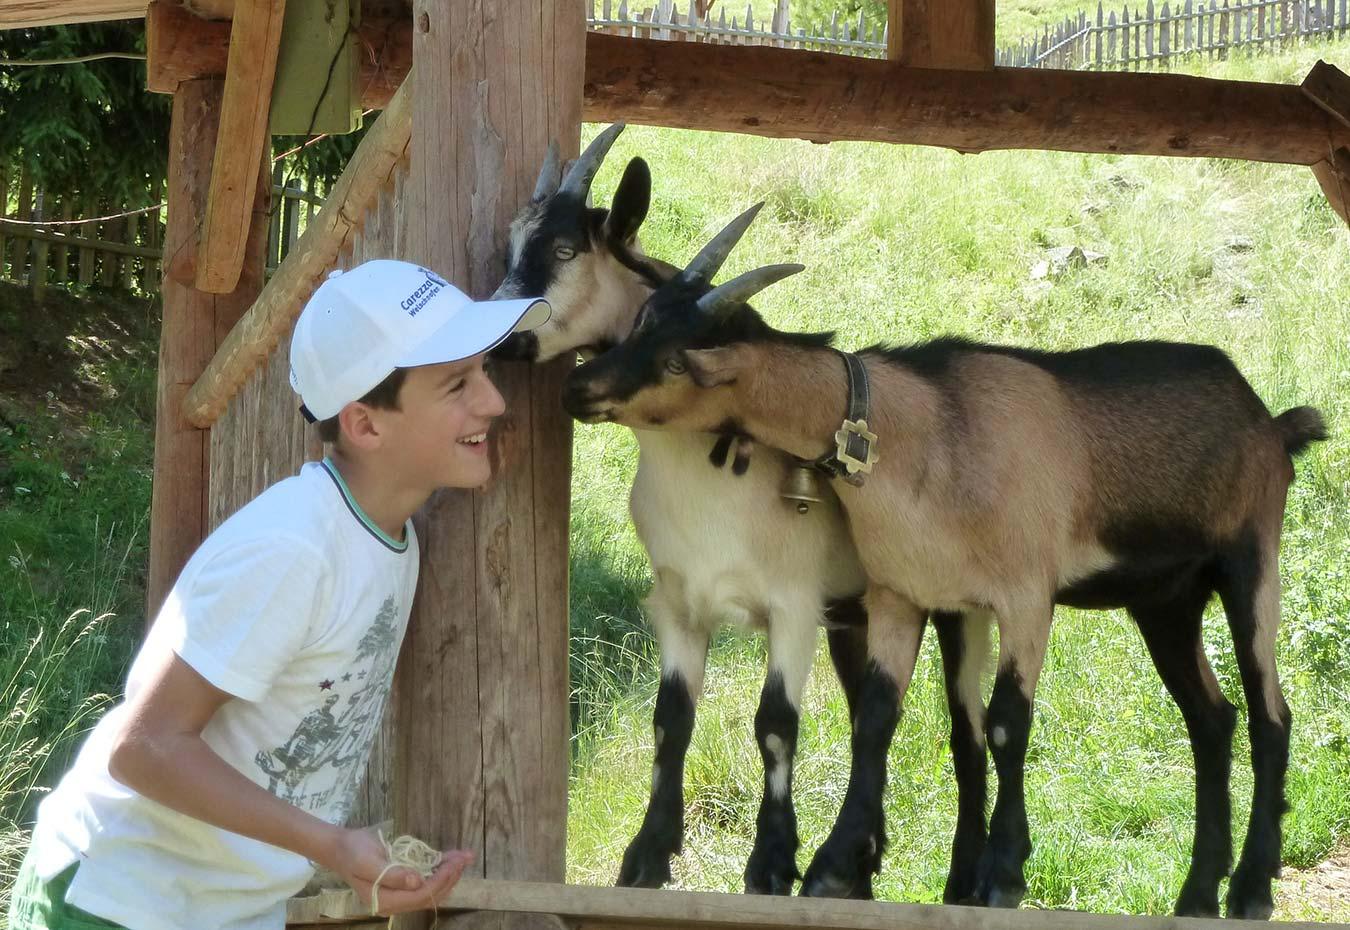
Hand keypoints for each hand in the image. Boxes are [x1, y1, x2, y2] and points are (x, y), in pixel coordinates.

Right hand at [325, 826, 475, 915]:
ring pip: (431, 889)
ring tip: (464, 858)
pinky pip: (426, 879)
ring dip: (449, 874)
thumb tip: (417, 881)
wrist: (341, 847)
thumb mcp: (367, 861)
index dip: (439, 881)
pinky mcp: (403, 883)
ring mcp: (399, 894)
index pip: (420, 895)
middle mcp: (395, 902)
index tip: (453, 863)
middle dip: (449, 877)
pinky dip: (441, 869)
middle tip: (464, 858)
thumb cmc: (353, 852)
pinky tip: (454, 857)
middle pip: (429, 894)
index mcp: (385, 901)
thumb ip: (392, 874)